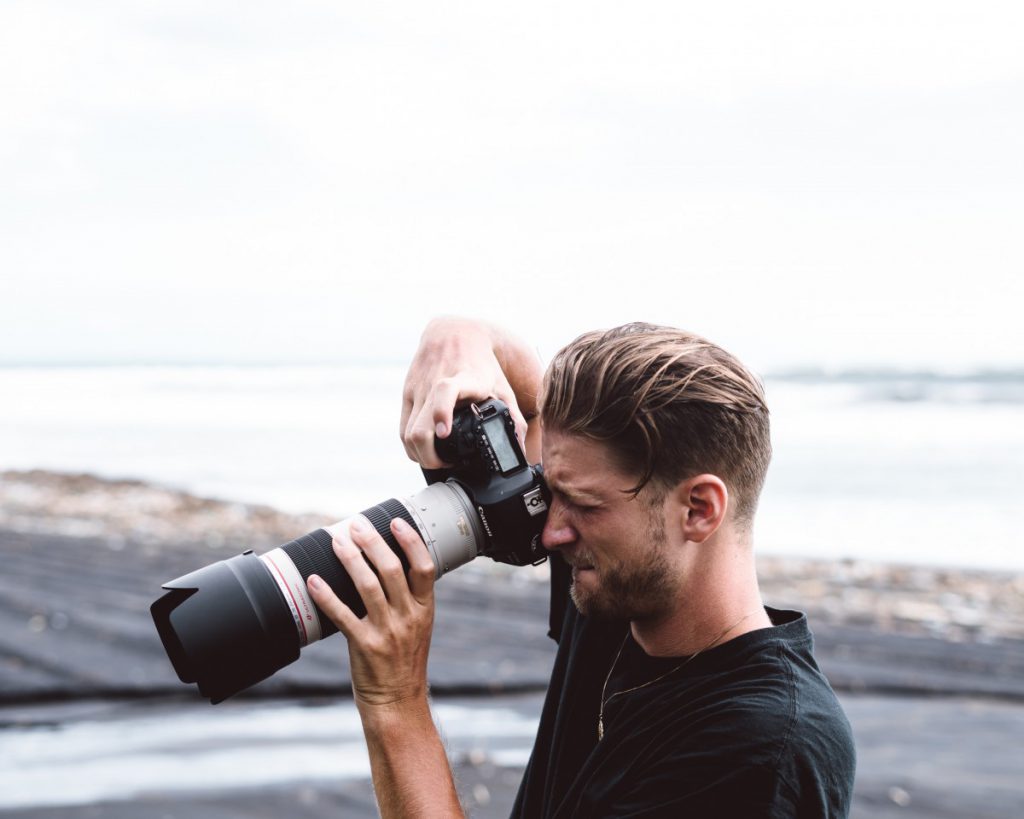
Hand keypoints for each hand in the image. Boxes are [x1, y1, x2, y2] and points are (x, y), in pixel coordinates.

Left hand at [307, 516, 436, 711]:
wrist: (397, 701)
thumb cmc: (405, 661)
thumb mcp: (419, 626)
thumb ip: (410, 598)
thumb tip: (391, 562)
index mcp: (424, 609)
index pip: (423, 567)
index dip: (410, 541)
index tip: (395, 522)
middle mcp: (408, 617)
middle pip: (391, 570)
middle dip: (372, 542)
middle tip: (357, 524)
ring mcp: (386, 631)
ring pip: (367, 587)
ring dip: (350, 560)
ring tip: (337, 541)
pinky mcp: (364, 646)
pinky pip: (342, 616)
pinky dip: (326, 596)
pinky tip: (314, 581)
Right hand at [401, 318, 531, 467]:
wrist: (454, 333)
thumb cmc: (481, 364)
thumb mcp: (502, 386)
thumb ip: (513, 416)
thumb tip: (519, 446)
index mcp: (462, 379)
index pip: (445, 391)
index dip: (441, 413)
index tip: (444, 433)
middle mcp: (435, 384)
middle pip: (419, 427)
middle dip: (430, 456)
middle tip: (447, 463)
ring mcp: (418, 389)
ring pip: (407, 434)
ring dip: (420, 454)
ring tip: (438, 458)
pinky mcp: (407, 393)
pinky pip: (402, 428)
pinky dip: (411, 445)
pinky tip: (425, 449)